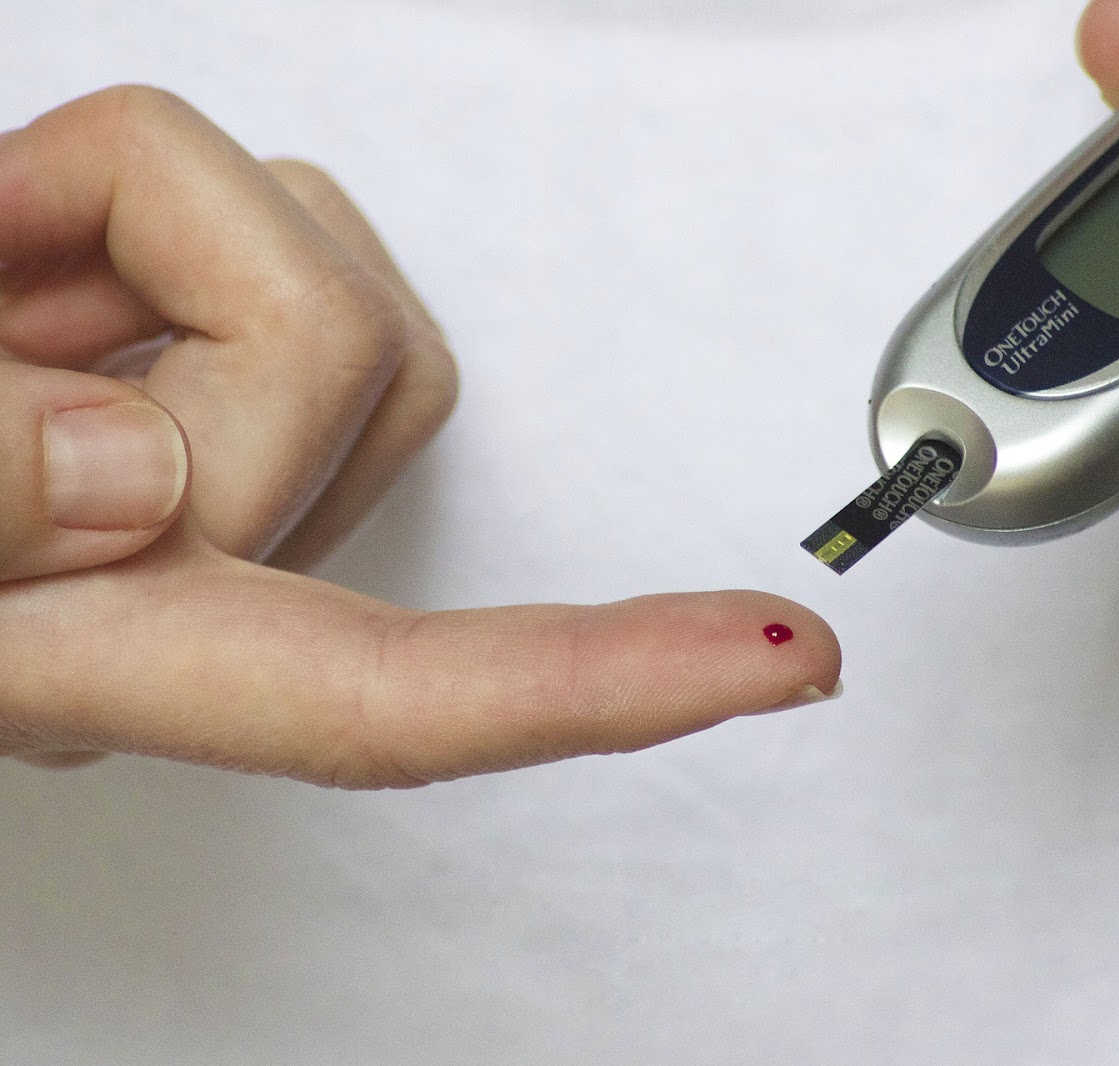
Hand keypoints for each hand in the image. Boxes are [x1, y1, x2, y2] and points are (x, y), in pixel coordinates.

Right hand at [0, 87, 839, 784]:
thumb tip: (137, 461)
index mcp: (103, 659)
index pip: (398, 697)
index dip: (594, 690)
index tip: (784, 663)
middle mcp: (189, 577)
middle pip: (354, 370)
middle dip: (168, 275)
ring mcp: (203, 470)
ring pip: (333, 282)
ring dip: (144, 233)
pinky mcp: (192, 360)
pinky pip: (256, 210)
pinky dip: (124, 195)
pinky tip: (16, 266)